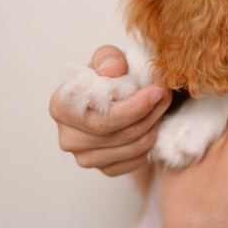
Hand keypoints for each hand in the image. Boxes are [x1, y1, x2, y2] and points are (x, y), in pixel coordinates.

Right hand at [49, 45, 172, 176]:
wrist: (112, 96)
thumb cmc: (106, 76)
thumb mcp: (107, 58)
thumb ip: (109, 58)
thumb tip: (114, 69)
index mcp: (62, 108)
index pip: (101, 118)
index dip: (133, 107)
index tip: (156, 90)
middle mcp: (69, 138)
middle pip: (121, 134)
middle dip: (150, 113)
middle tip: (166, 93)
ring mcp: (86, 158)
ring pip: (134, 147)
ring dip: (154, 124)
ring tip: (161, 103)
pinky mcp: (105, 169)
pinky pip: (138, 159)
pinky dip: (151, 139)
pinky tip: (152, 121)